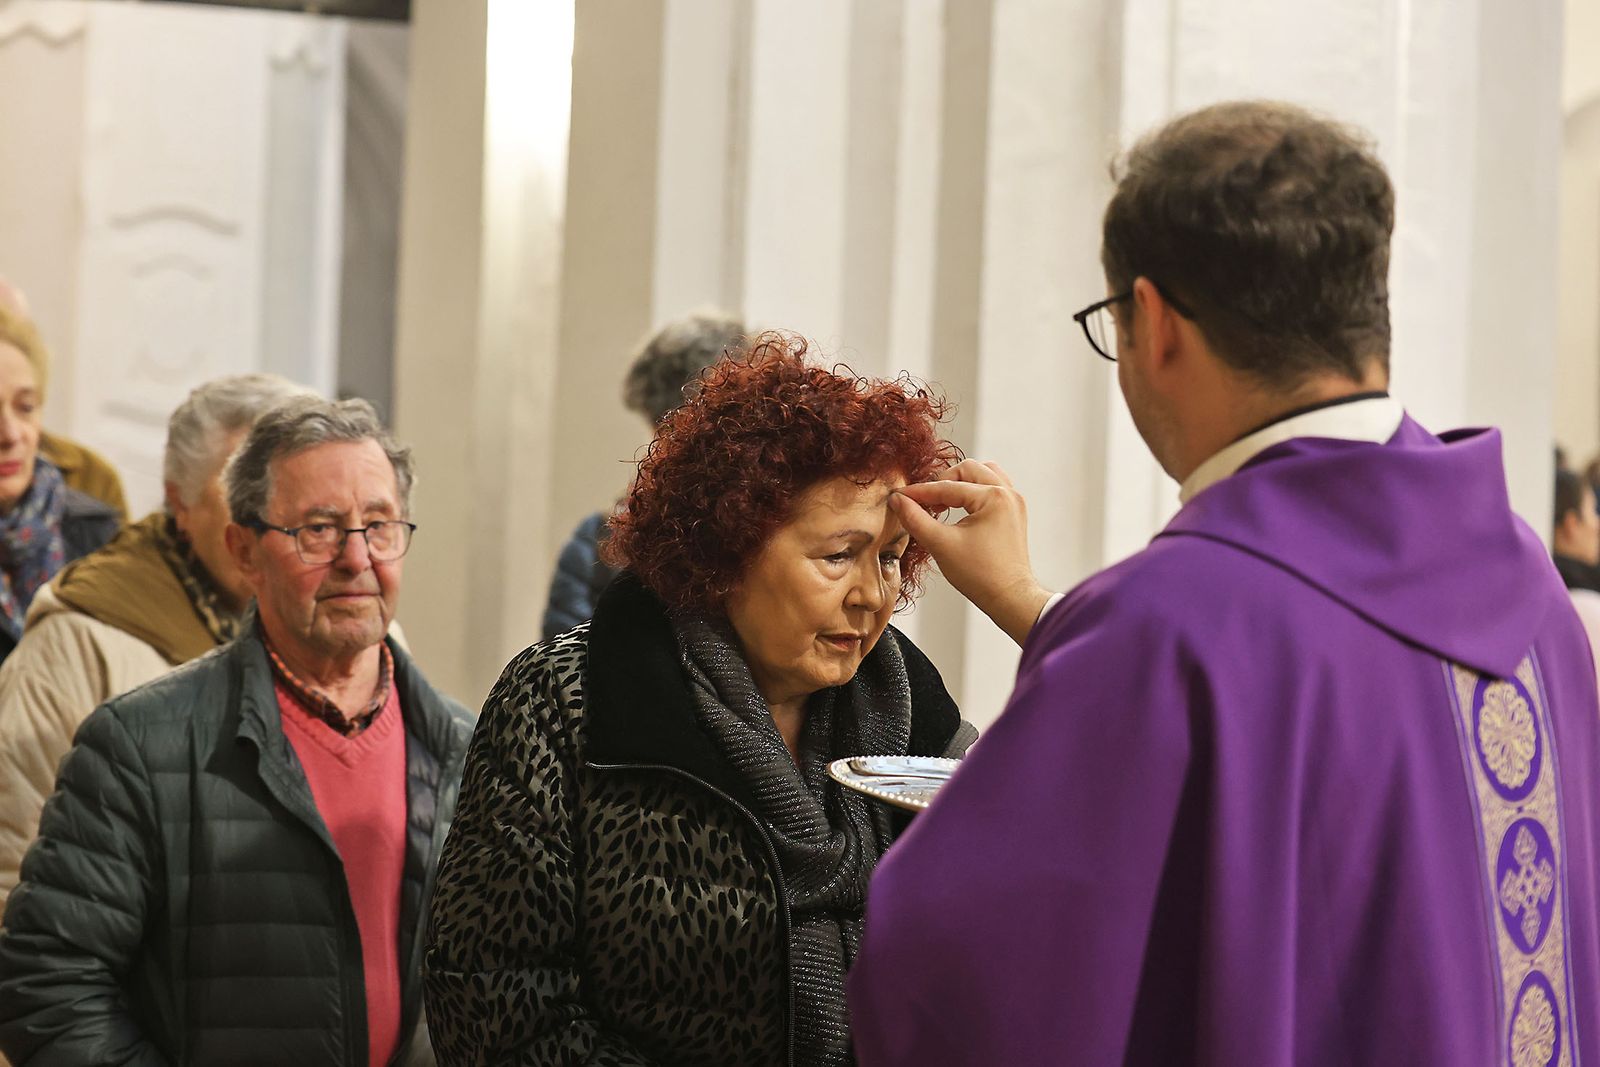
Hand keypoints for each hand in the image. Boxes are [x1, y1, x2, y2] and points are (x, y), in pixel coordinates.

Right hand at [890, 460, 1052, 646]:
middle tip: (924, 502)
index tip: (900, 498)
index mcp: (993, 497)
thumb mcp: (941, 544)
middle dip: (942, 483)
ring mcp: (1014, 502)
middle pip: (967, 471)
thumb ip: (915, 519)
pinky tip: (959, 509)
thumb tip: (898, 501)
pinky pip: (992, 488)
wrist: (1009, 598)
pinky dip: (973, 492)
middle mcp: (1007, 494)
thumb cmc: (982, 576)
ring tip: (943, 504)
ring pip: (982, 475)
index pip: (947, 487)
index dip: (920, 492)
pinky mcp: (1014, 513)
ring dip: (960, 483)